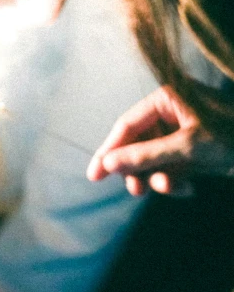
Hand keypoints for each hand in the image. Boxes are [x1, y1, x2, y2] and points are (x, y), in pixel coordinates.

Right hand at [86, 86, 233, 195]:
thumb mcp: (188, 149)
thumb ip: (145, 156)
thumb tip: (107, 165)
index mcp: (166, 99)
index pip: (126, 125)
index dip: (109, 151)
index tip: (94, 175)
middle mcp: (171, 112)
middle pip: (138, 143)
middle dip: (139, 169)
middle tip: (136, 191)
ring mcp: (183, 130)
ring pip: (154, 157)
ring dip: (159, 176)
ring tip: (170, 188)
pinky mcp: (195, 148)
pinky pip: (172, 165)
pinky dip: (176, 179)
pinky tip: (188, 187)